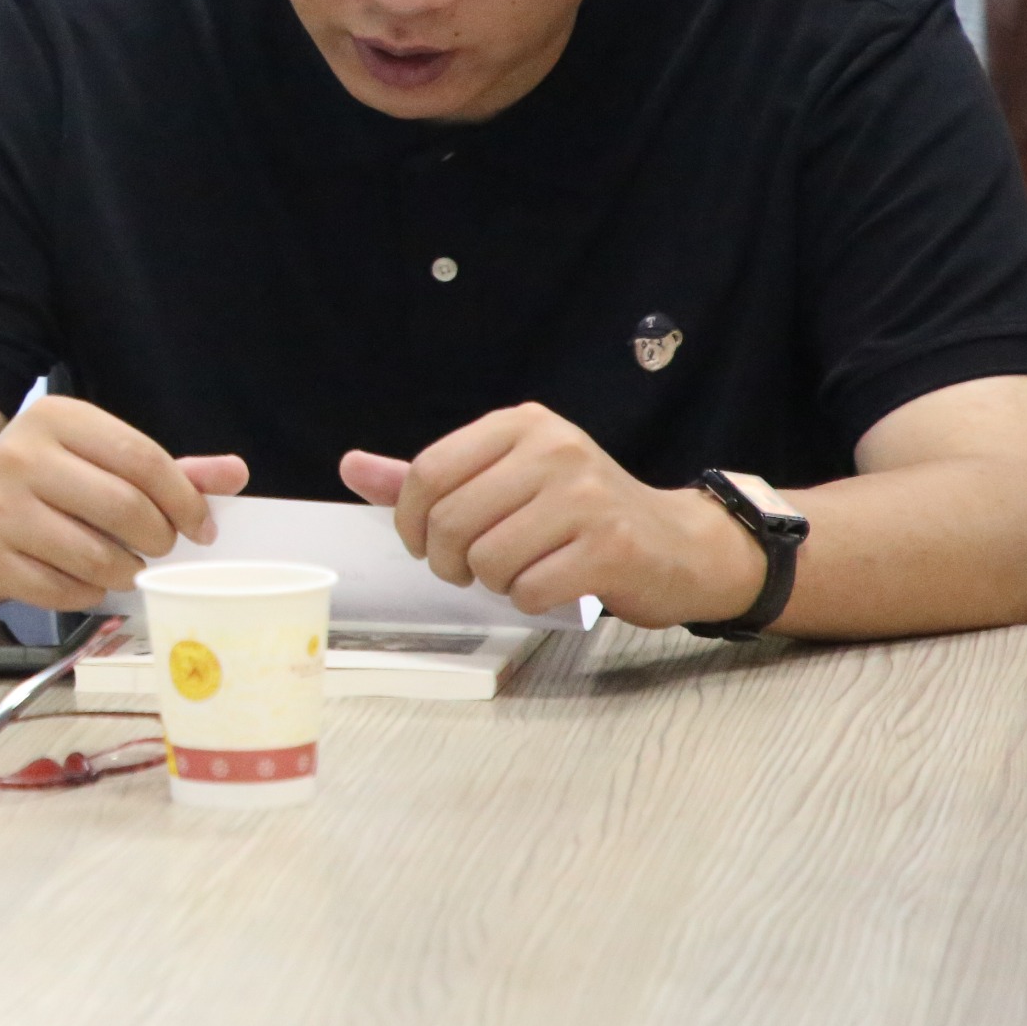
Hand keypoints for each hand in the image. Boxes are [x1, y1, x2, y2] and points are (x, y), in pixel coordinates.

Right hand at [0, 395, 247, 610]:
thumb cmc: (41, 483)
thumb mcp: (97, 459)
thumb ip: (166, 468)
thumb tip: (235, 473)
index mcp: (57, 419)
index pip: (142, 459)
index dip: (184, 500)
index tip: (200, 526)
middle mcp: (22, 456)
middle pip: (125, 507)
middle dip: (159, 539)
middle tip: (160, 547)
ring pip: (98, 556)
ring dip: (126, 571)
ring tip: (122, 564)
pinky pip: (65, 591)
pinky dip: (88, 593)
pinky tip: (80, 578)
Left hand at [340, 403, 766, 627]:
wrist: (676, 544)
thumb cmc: (577, 514)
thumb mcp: (503, 478)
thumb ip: (428, 477)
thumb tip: (350, 467)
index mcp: (521, 425)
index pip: (429, 472)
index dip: (409, 520)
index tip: (420, 543)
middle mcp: (554, 449)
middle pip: (451, 520)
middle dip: (448, 560)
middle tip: (470, 569)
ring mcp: (586, 496)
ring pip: (488, 559)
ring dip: (492, 582)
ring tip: (517, 572)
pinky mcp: (611, 546)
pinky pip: (529, 589)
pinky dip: (529, 600)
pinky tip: (552, 586)